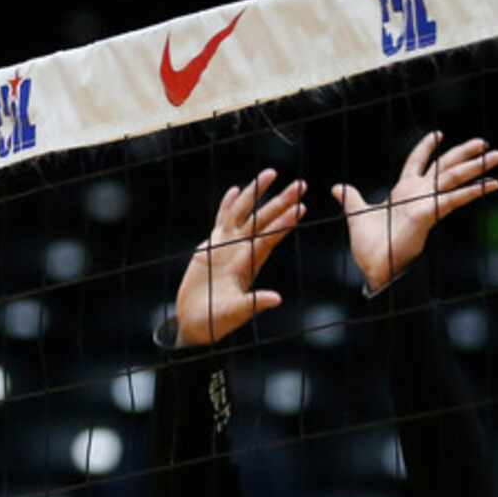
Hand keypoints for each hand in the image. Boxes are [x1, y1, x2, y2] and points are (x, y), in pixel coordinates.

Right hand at [173, 170, 304, 347]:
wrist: (196, 322)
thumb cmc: (216, 320)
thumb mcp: (236, 313)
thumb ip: (254, 304)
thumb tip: (276, 299)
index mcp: (249, 263)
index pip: (271, 237)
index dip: (284, 222)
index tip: (301, 207)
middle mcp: (242, 250)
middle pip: (264, 219)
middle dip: (281, 201)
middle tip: (300, 184)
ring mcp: (226, 246)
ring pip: (244, 213)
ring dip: (257, 194)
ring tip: (270, 174)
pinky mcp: (210, 246)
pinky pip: (221, 220)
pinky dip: (227, 205)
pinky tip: (235, 190)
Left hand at [332, 133, 497, 295]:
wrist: (374, 264)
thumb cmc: (370, 244)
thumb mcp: (357, 213)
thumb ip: (351, 198)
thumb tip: (337, 187)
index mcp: (402, 191)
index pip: (416, 162)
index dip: (425, 148)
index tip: (437, 134)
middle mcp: (418, 193)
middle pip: (444, 166)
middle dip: (463, 153)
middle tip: (483, 142)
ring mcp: (426, 202)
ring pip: (455, 178)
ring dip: (477, 167)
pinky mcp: (430, 213)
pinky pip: (455, 198)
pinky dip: (473, 191)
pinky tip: (492, 183)